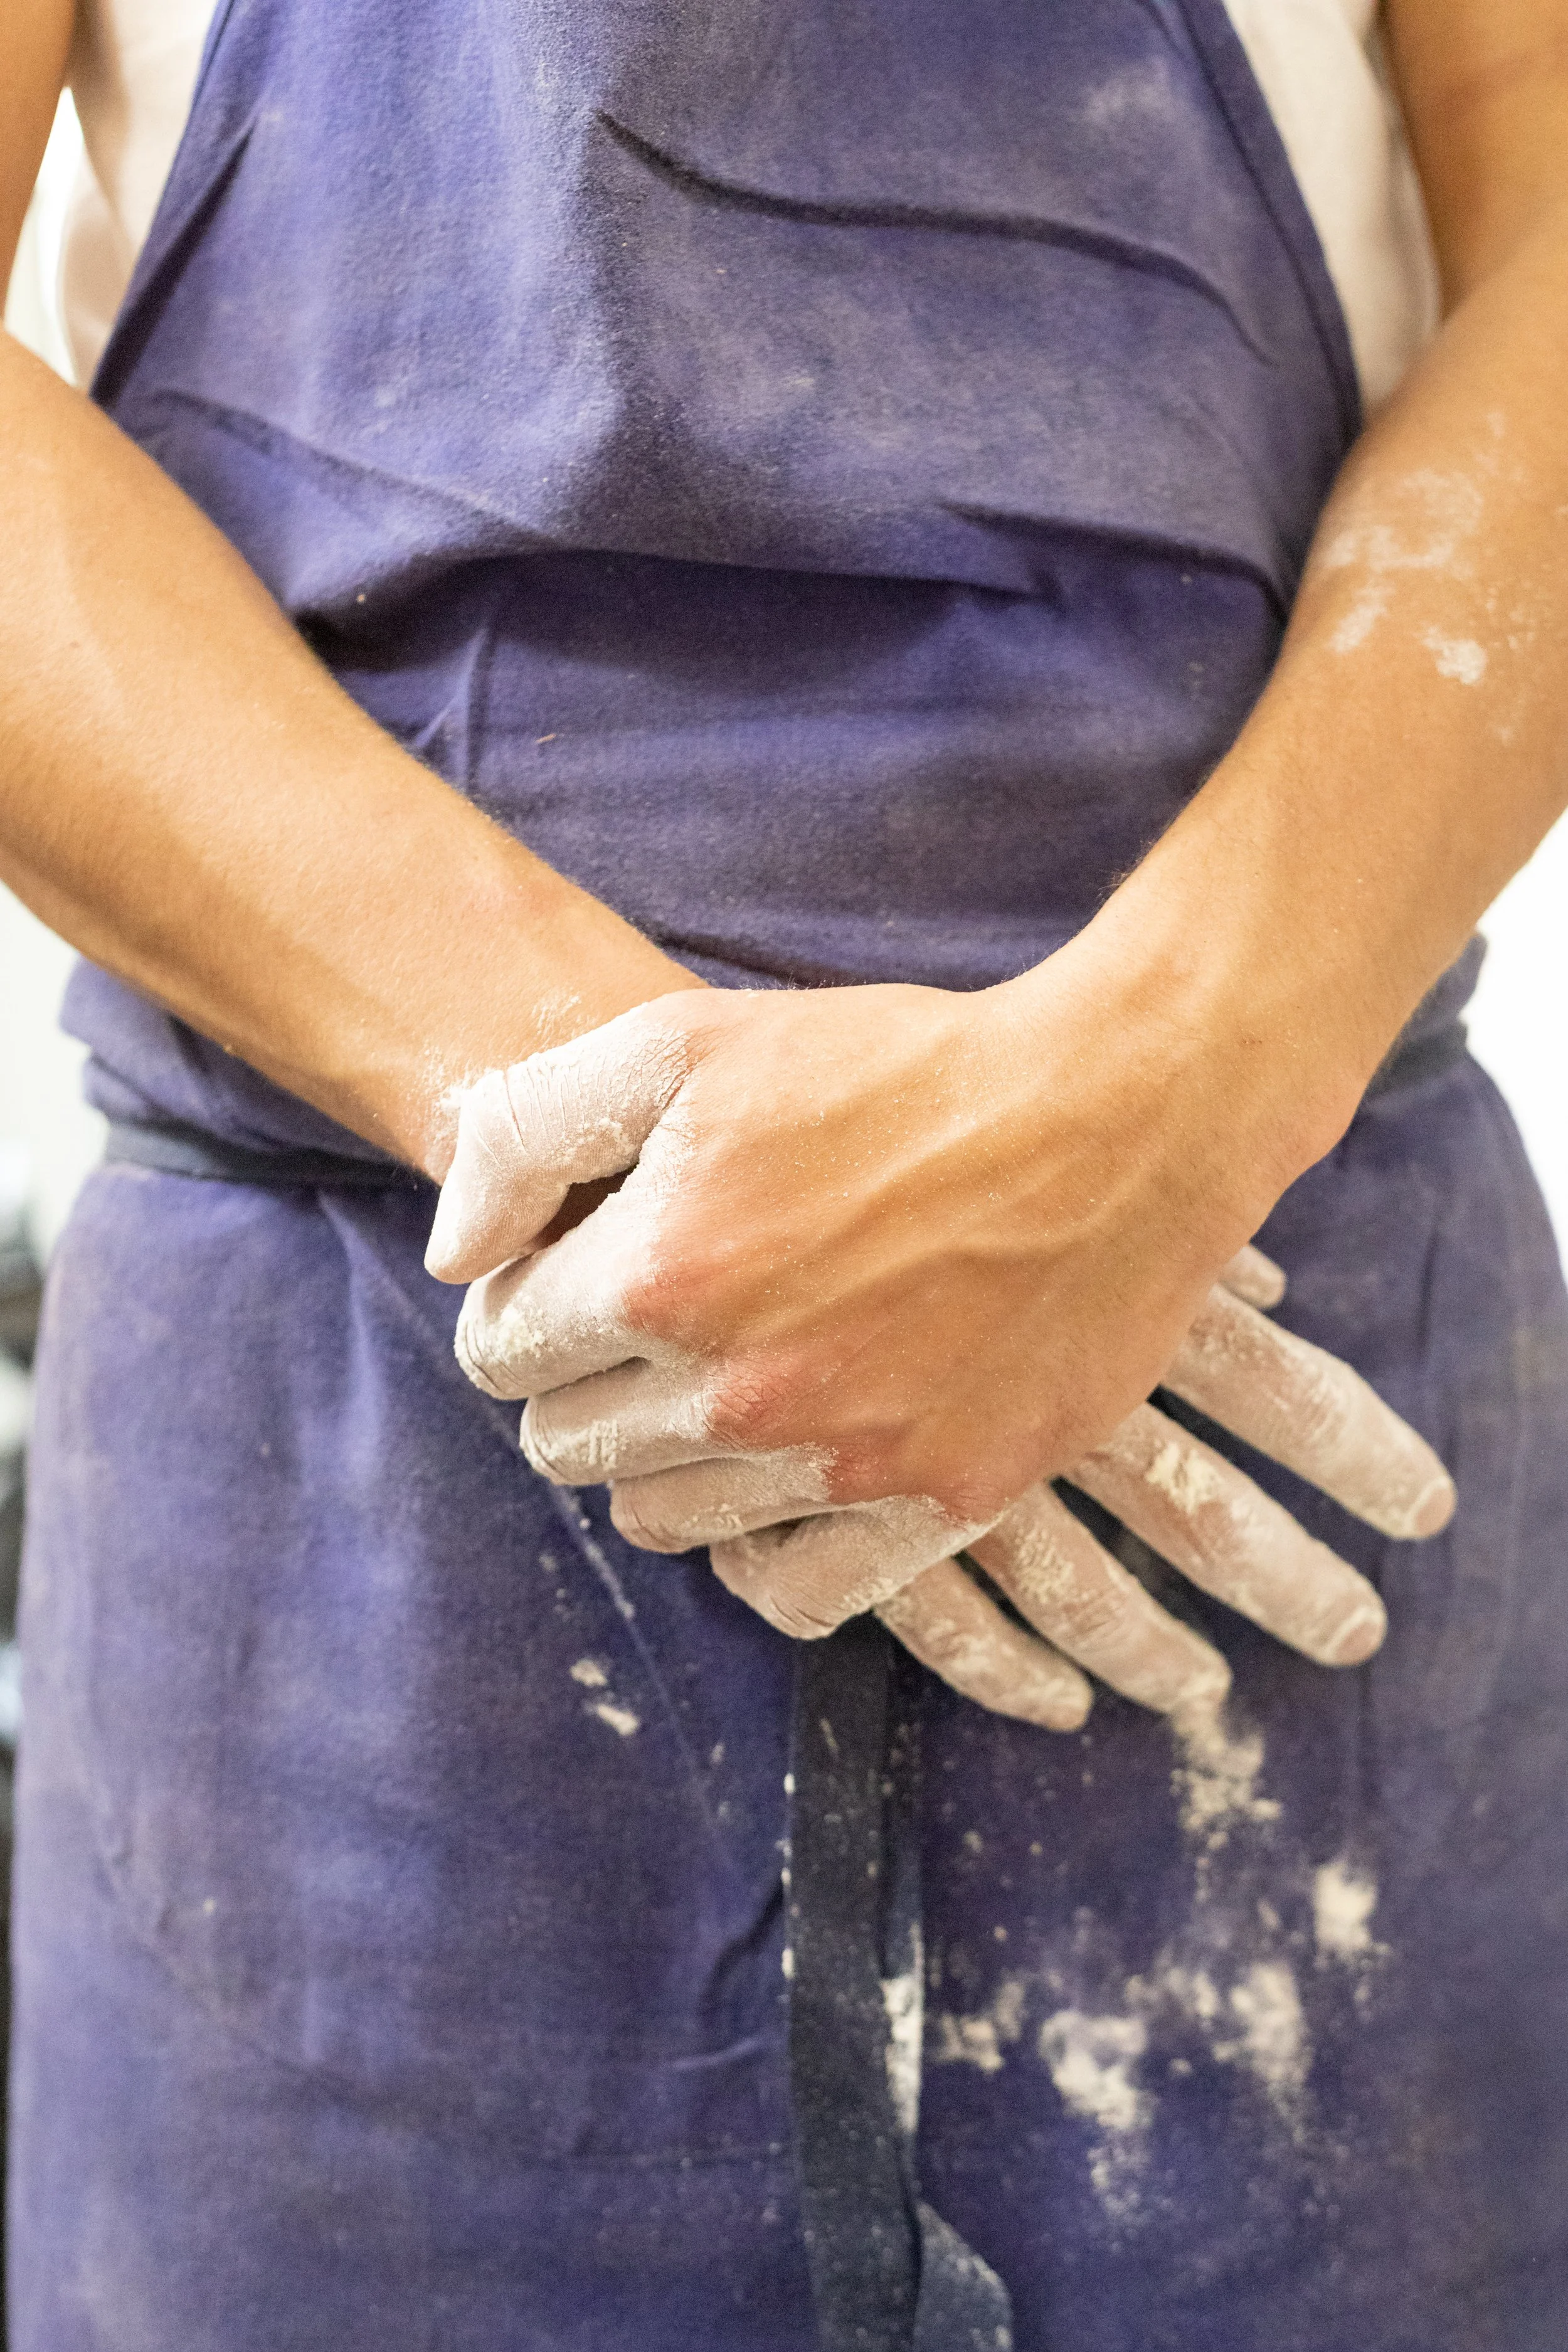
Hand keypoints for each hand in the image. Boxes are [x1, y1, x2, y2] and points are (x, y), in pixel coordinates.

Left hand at [427, 987, 1453, 1725]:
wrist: (1115, 1116)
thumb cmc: (896, 1065)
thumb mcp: (686, 1040)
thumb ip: (529, 1131)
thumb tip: (453, 1252)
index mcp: (659, 1274)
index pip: (500, 1350)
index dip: (522, 1305)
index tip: (573, 1275)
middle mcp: (737, 1391)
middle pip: (567, 1448)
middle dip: (579, 1386)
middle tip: (642, 1329)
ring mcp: (841, 1461)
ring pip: (665, 1521)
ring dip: (663, 1462)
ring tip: (714, 1388)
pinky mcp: (939, 1500)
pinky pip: (795, 1595)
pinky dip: (761, 1552)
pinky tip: (775, 1481)